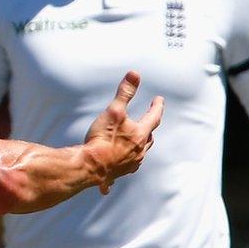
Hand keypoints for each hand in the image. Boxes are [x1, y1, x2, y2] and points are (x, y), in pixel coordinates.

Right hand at [83, 70, 163, 192]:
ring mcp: (130, 163)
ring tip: (137, 143)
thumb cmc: (102, 138)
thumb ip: (125, 93)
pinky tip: (118, 170)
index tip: (158, 100)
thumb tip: (134, 74)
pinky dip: (122, 166)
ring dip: (140, 146)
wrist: (90, 165)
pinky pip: (123, 169)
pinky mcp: (118, 173)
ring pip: (140, 153)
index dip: (157, 106)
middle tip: (150, 122)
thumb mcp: (114, 110)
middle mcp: (139, 150)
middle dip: (150, 129)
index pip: (154, 117)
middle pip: (149, 137)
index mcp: (140, 134)